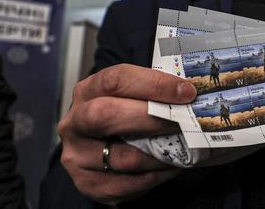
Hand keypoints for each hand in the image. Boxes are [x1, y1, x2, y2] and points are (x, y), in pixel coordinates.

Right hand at [57, 64, 196, 204]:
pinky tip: (169, 167)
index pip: (116, 80)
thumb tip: (189, 95)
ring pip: (122, 157)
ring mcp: (77, 155)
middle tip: (183, 122)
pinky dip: (154, 177)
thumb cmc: (120, 116)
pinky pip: (125, 185)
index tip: (185, 92)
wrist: (98, 147)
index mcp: (88, 91)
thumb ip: (151, 94)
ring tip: (183, 149)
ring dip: (159, 155)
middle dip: (151, 118)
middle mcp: (75, 122)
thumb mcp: (129, 97)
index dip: (153, 84)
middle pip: (106, 115)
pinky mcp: (87, 183)